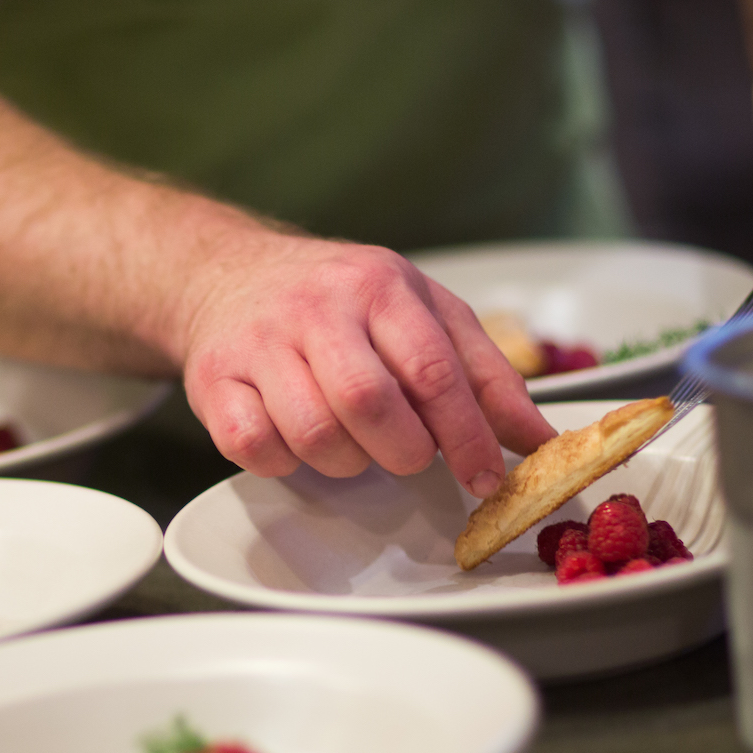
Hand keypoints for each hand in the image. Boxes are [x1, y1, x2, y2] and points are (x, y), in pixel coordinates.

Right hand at [178, 238, 557, 494]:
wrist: (230, 273)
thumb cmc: (339, 301)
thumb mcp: (424, 314)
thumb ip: (485, 376)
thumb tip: (540, 439)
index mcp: (380, 287)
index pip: (432, 369)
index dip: (465, 435)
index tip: (484, 478)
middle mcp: (316, 308)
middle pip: (368, 403)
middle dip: (402, 452)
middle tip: (409, 458)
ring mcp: (258, 343)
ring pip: (312, 434)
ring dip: (345, 462)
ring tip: (352, 444)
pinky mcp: (213, 381)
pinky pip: (253, 448)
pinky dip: (284, 464)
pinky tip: (297, 443)